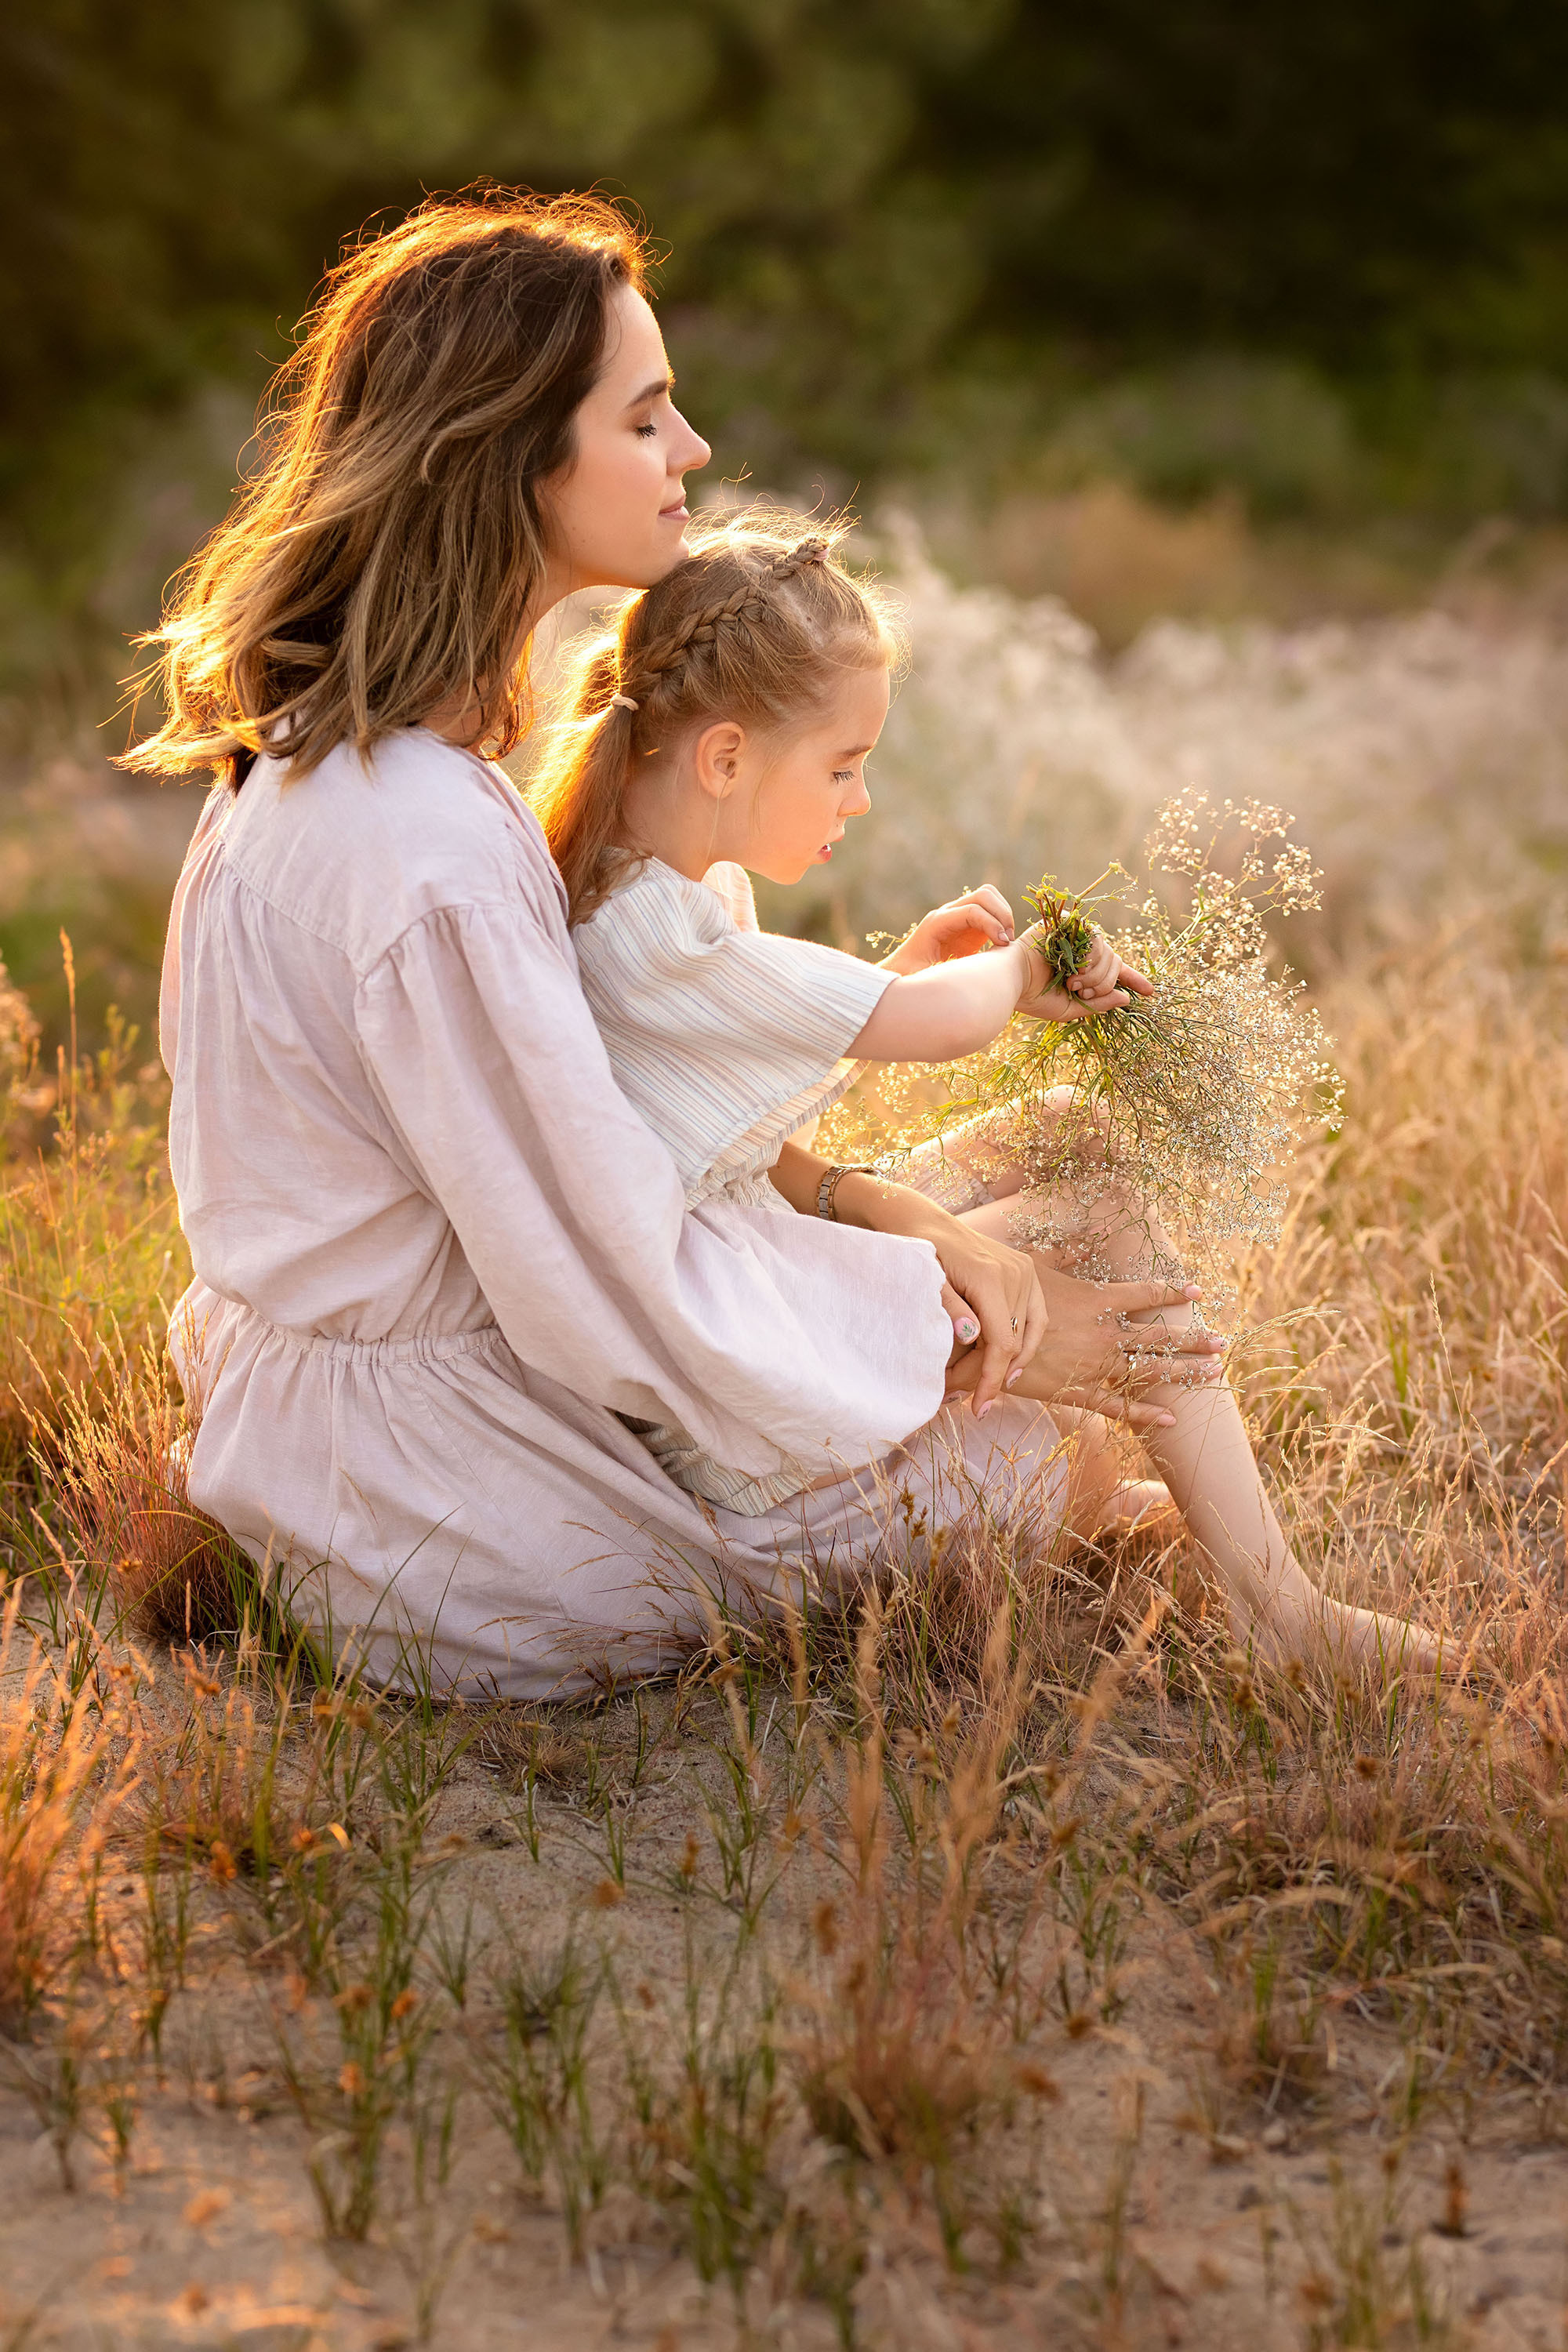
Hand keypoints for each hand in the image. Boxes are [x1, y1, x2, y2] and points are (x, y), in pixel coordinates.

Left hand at [823, 1165, 1046, 1413]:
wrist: (922, 1219)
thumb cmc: (917, 1251)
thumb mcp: (925, 1281)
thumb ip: (949, 1308)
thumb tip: (972, 1336)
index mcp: (989, 1276)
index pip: (1001, 1343)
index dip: (992, 1380)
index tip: (979, 1408)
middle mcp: (1015, 1273)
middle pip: (1014, 1342)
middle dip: (994, 1376)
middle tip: (970, 1402)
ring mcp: (1025, 1270)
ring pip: (1028, 1332)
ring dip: (1011, 1363)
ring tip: (992, 1389)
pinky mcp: (1027, 1270)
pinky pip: (1036, 1316)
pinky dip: (1027, 1341)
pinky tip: (1013, 1364)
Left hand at [880, 886, 1014, 975]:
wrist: (901, 970)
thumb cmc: (908, 975)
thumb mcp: (920, 976)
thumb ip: (936, 972)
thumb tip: (954, 972)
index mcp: (937, 923)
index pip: (972, 910)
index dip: (992, 924)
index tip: (1003, 945)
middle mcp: (948, 914)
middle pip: (983, 895)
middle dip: (1002, 914)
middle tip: (1008, 941)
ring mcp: (958, 916)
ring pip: (989, 897)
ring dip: (1004, 914)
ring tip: (1007, 941)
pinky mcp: (967, 925)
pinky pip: (990, 910)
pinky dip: (1001, 921)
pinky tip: (1002, 944)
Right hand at [945, 1263, 1225, 1429]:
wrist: (983, 1343)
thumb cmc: (1008, 1301)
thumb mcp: (1036, 1267)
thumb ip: (1067, 1251)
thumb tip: (1088, 1232)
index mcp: (1097, 1301)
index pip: (1146, 1294)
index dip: (1173, 1292)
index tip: (1197, 1292)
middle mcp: (1104, 1334)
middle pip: (1160, 1337)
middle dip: (1194, 1340)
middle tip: (1221, 1343)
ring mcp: (1095, 1366)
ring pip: (1150, 1371)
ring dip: (1184, 1372)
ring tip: (1212, 1374)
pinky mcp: (1080, 1392)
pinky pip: (1119, 1407)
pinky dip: (1145, 1415)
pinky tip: (1171, 1420)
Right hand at [1016, 923, 1154, 1021]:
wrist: (1010, 980)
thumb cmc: (1033, 997)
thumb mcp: (1069, 1009)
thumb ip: (1097, 1004)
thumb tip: (1125, 998)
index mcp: (1082, 971)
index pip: (1115, 972)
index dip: (1134, 979)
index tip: (1150, 993)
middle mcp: (1081, 953)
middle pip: (1115, 962)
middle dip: (1105, 982)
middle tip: (1082, 991)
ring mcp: (1075, 939)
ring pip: (1108, 952)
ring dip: (1097, 973)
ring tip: (1073, 982)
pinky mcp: (1068, 927)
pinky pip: (1096, 938)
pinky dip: (1091, 957)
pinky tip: (1074, 969)